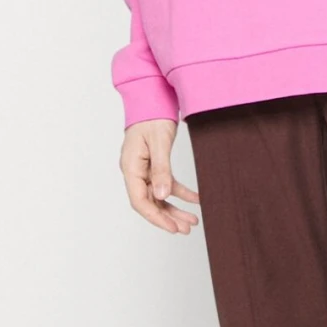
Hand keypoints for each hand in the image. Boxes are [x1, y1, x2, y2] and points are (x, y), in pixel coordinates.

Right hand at [120, 117, 200, 234]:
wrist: (152, 97)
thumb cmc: (152, 116)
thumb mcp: (159, 143)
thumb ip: (161, 170)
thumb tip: (161, 195)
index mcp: (130, 167)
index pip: (139, 201)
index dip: (156, 217)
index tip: (172, 228)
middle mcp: (134, 171)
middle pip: (149, 202)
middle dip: (167, 217)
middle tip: (186, 229)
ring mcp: (143, 168)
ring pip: (158, 195)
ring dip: (174, 208)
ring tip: (192, 220)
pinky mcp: (154, 164)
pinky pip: (166, 183)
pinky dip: (180, 192)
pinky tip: (196, 199)